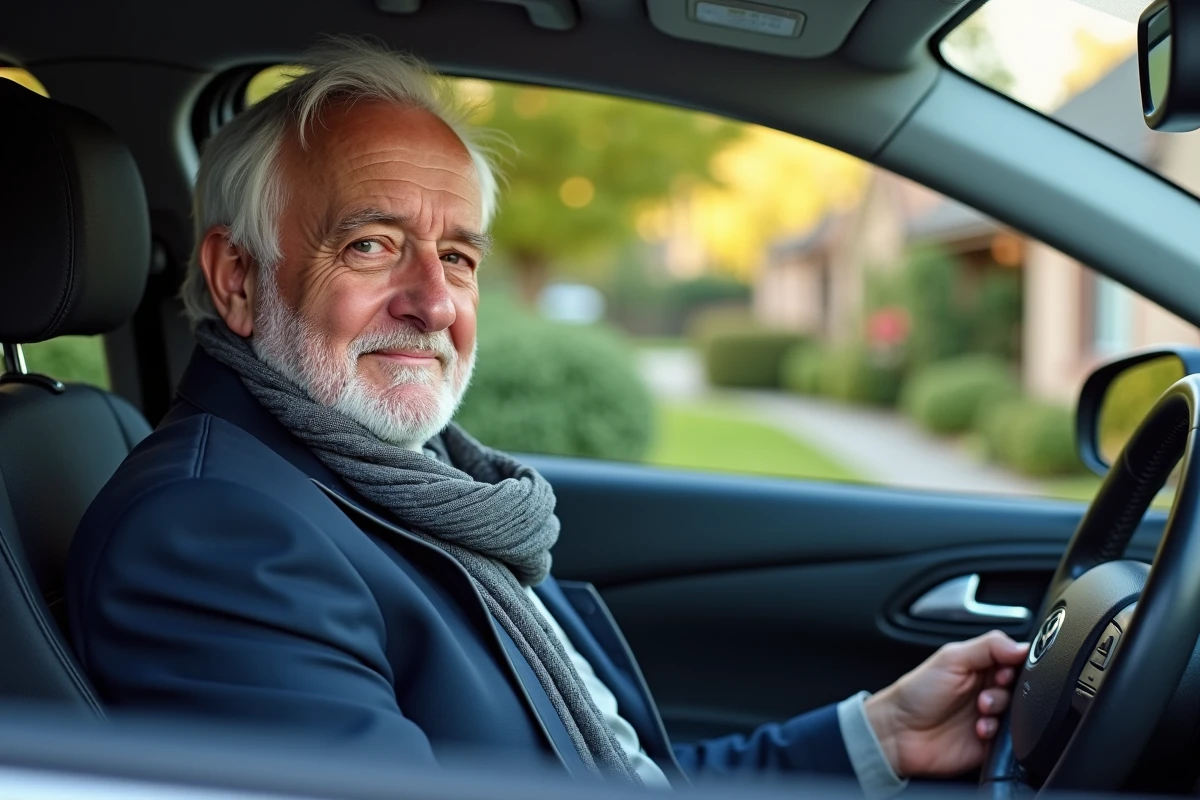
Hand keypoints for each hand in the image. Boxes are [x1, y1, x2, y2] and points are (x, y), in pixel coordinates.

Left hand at [863, 630, 1029, 778]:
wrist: (899, 733)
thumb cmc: (916, 693)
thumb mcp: (950, 659)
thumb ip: (988, 647)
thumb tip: (1022, 646)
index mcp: (979, 665)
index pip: (1014, 658)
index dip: (1017, 664)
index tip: (1005, 670)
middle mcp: (987, 689)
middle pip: (1021, 686)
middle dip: (1008, 689)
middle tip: (987, 692)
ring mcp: (990, 716)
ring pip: (1019, 712)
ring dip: (1001, 709)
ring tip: (980, 710)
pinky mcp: (990, 742)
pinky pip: (1011, 739)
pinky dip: (998, 732)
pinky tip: (979, 730)